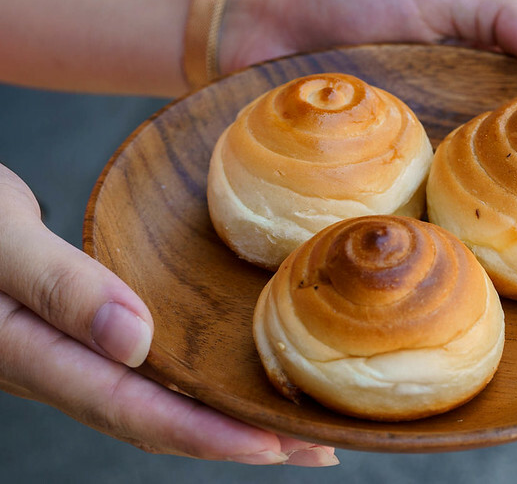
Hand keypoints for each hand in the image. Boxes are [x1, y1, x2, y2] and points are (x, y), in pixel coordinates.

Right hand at [0, 163, 337, 466]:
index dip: (208, 434)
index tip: (276, 444)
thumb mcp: (1, 241)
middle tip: (313, 447)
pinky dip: (198, 383)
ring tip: (291, 425)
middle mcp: (60, 367)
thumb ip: (60, 288)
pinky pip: (149, 371)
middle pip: (158, 419)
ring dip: (224, 418)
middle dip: (236, 439)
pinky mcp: (86, 332)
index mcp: (34, 356)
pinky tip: (232, 376)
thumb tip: (134, 340)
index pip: (134, 409)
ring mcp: (73, 354)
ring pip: (158, 401)